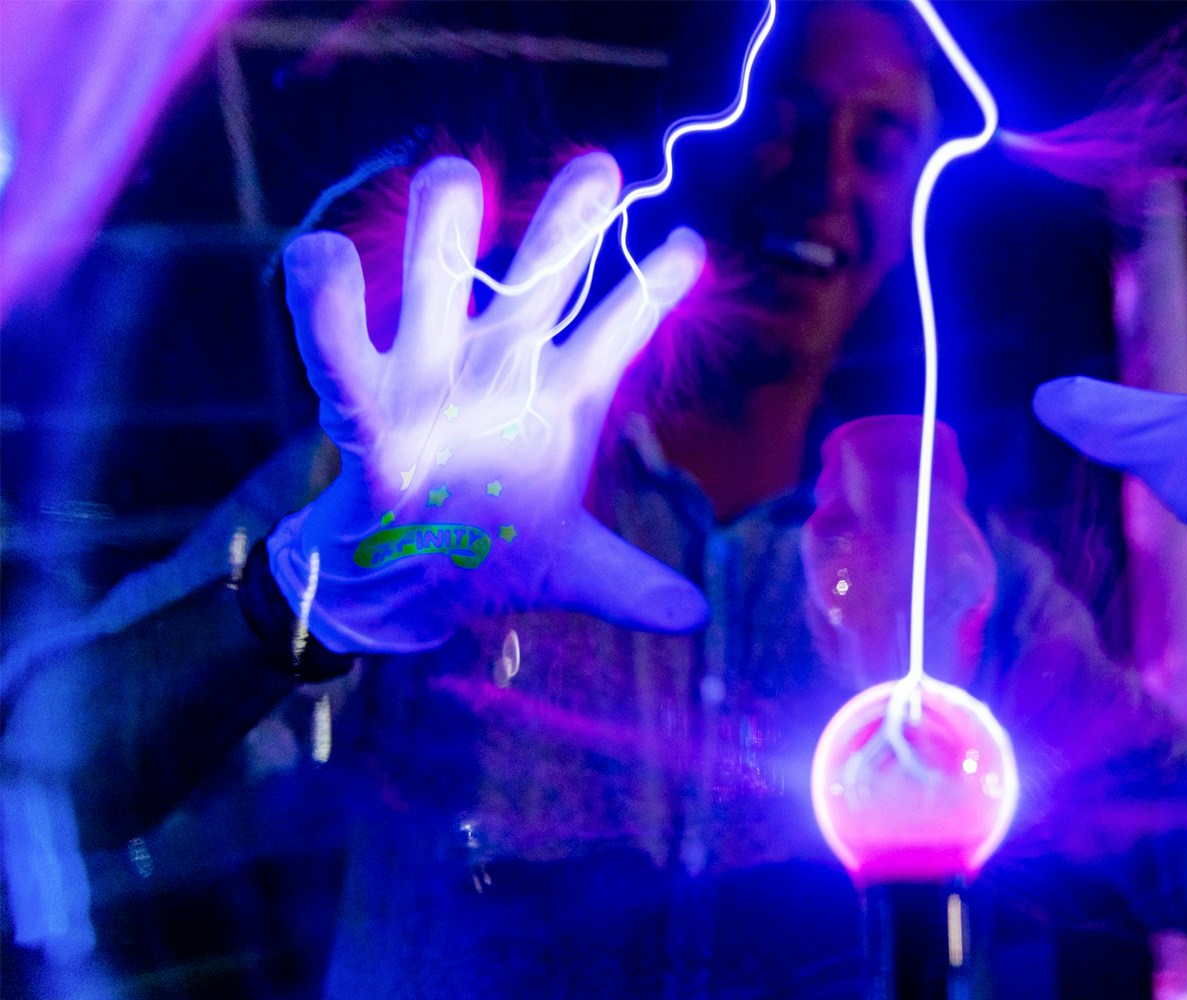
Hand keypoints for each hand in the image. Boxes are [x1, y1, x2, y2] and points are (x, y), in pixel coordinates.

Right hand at [267, 153, 708, 652]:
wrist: (402, 583)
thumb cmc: (489, 554)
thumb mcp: (568, 570)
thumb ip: (627, 582)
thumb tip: (692, 616)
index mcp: (554, 402)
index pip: (612, 336)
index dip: (649, 295)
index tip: (691, 248)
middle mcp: (496, 372)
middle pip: (535, 287)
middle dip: (564, 230)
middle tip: (599, 169)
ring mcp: (429, 379)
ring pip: (437, 289)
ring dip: (443, 234)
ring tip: (451, 171)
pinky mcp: (362, 409)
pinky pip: (340, 352)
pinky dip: (326, 308)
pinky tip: (319, 255)